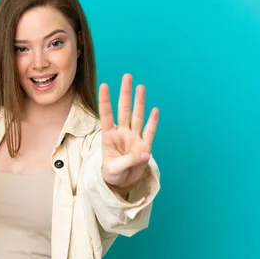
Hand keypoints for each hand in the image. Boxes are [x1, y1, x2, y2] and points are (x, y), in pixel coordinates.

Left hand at [99, 73, 158, 192]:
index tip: (104, 85)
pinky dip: (152, 121)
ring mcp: (134, 138)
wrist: (122, 182)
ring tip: (140, 87)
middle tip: (127, 76)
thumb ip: (127, 161)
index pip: (106, 115)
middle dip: (125, 93)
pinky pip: (149, 131)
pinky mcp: (145, 145)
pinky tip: (155, 109)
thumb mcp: (114, 170)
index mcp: (108, 136)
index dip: (105, 101)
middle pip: (124, 110)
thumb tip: (144, 154)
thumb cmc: (112, 174)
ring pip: (137, 116)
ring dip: (139, 102)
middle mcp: (122, 133)